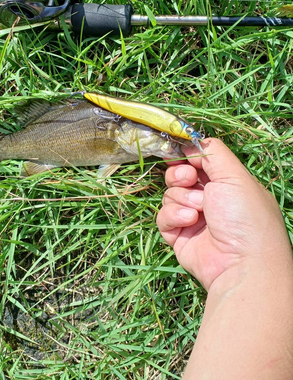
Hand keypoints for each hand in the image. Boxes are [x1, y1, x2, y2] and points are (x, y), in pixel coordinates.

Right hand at [157, 138, 289, 290]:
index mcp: (226, 183)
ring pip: (170, 194)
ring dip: (181, 199)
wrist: (241, 264)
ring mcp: (192, 217)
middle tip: (189, 180)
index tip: (181, 153)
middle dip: (180, 175)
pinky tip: (189, 222)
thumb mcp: (235, 175)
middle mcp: (209, 199)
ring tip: (198, 211)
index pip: (198, 161)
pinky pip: (163, 216)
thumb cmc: (244, 216)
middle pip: (179, 175)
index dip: (187, 155)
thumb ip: (213, 152)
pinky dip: (173, 217)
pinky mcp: (178, 235)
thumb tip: (191, 142)